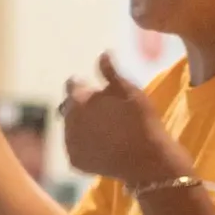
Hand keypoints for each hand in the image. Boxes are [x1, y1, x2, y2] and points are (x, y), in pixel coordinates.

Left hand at [61, 55, 185, 186]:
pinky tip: (103, 146)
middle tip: (104, 113)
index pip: (72, 85)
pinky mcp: (74, 161)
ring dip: (81, 125)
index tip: (95, 88)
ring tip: (105, 130)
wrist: (146, 159)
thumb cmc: (141, 121)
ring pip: (71, 128)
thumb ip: (111, 72)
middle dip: (82, 107)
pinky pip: (76, 148)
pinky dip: (85, 145)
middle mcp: (68, 121)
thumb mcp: (129, 91)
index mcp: (78, 99)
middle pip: (70, 107)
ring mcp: (69, 143)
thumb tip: (102, 53)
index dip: (84, 85)